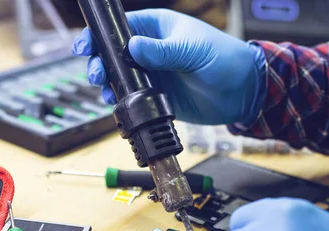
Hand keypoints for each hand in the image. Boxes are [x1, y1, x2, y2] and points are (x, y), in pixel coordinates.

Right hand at [72, 9, 265, 125]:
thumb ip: (163, 51)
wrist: (243, 92)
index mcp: (156, 28)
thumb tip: (133, 48)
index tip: (85, 45)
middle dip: (99, 63)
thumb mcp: (193, 49)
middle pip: (112, 54)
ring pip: (119, 78)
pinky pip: (132, 98)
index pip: (119, 28)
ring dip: (107, 84)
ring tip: (106, 91)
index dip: (99, 36)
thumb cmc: (224, 58)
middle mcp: (149, 50)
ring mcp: (152, 74)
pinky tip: (117, 104)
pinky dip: (122, 102)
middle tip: (97, 74)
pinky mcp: (156, 97)